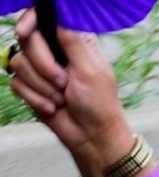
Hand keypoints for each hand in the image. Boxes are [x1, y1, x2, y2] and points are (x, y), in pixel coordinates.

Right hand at [6, 12, 136, 176]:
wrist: (92, 137)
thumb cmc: (99, 104)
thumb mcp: (90, 70)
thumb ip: (72, 41)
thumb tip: (58, 15)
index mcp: (72, 41)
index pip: (42, 17)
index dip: (29, 21)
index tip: (25, 32)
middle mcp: (54, 50)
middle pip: (26, 40)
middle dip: (43, 65)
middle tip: (63, 83)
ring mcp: (39, 68)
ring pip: (19, 63)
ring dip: (42, 86)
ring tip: (62, 97)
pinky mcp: (30, 86)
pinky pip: (17, 83)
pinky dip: (36, 98)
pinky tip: (53, 107)